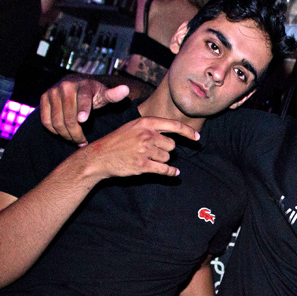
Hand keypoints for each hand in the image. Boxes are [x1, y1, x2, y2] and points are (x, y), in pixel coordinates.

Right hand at [40, 78, 129, 145]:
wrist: (75, 84)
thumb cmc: (93, 93)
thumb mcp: (105, 94)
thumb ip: (114, 95)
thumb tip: (125, 89)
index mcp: (84, 85)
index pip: (83, 99)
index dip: (83, 109)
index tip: (83, 120)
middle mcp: (66, 86)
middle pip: (69, 116)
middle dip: (76, 133)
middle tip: (83, 142)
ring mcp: (53, 92)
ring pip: (57, 121)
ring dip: (66, 135)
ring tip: (76, 140)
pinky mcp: (44, 98)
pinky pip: (46, 121)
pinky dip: (54, 131)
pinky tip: (64, 134)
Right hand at [80, 116, 198, 179]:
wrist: (99, 157)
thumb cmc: (117, 141)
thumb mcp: (133, 127)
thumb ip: (152, 128)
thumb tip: (174, 134)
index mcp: (145, 123)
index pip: (174, 125)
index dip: (188, 132)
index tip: (197, 138)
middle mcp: (146, 135)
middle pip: (172, 145)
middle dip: (165, 150)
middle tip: (151, 151)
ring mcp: (144, 150)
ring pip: (167, 158)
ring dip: (161, 160)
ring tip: (145, 158)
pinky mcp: (142, 165)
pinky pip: (164, 169)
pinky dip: (171, 172)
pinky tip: (174, 173)